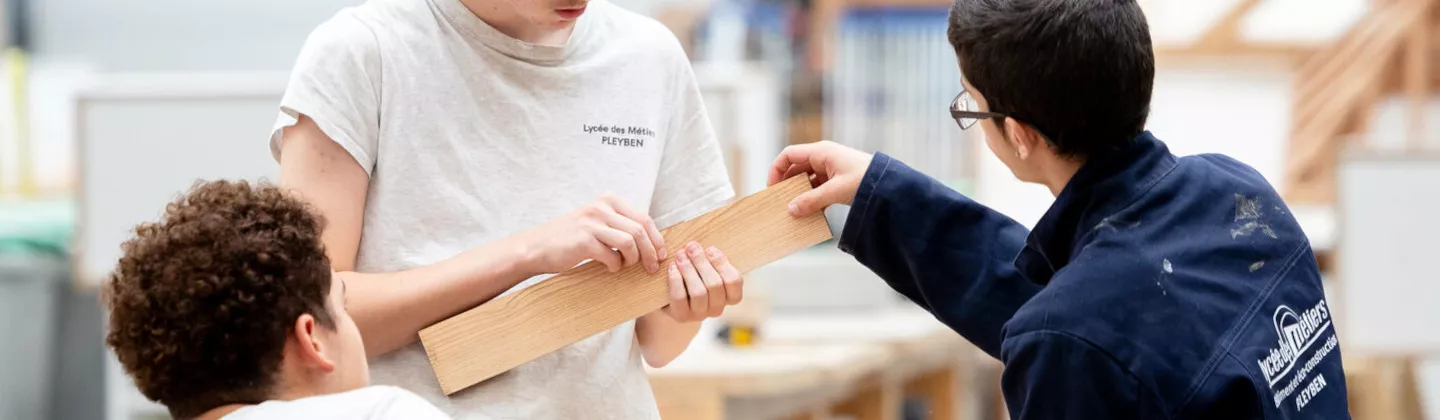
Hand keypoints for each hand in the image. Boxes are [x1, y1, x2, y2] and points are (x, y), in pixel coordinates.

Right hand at [516, 194, 664, 274]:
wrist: (537, 246)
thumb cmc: (571, 237)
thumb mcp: (597, 220)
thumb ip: (620, 224)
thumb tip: (651, 240)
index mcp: (608, 200)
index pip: (644, 217)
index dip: (656, 238)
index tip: (661, 254)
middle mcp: (601, 207)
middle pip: (640, 230)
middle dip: (651, 252)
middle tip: (651, 267)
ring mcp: (592, 223)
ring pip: (629, 242)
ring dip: (633, 259)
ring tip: (625, 265)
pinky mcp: (584, 240)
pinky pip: (612, 256)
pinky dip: (615, 266)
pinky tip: (609, 267)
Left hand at [663, 242, 742, 321]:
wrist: (671, 300)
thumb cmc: (693, 278)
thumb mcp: (704, 268)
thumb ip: (708, 258)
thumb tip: (698, 247)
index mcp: (729, 296)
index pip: (734, 282)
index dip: (722, 263)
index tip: (710, 249)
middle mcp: (717, 308)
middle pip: (715, 285)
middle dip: (702, 262)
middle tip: (691, 247)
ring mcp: (700, 315)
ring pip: (699, 293)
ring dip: (689, 271)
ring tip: (680, 256)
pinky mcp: (682, 316)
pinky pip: (680, 298)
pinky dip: (676, 280)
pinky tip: (672, 267)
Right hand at [767, 140, 873, 215]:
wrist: (891, 185)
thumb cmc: (865, 180)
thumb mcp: (836, 191)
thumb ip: (812, 201)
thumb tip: (791, 210)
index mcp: (821, 152)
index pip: (789, 155)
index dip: (776, 169)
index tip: (772, 188)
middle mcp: (824, 157)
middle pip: (796, 168)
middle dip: (787, 184)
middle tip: (780, 202)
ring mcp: (830, 169)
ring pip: (806, 180)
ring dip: (800, 194)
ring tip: (794, 210)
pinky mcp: (837, 181)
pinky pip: (817, 188)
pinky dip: (812, 199)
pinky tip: (811, 213)